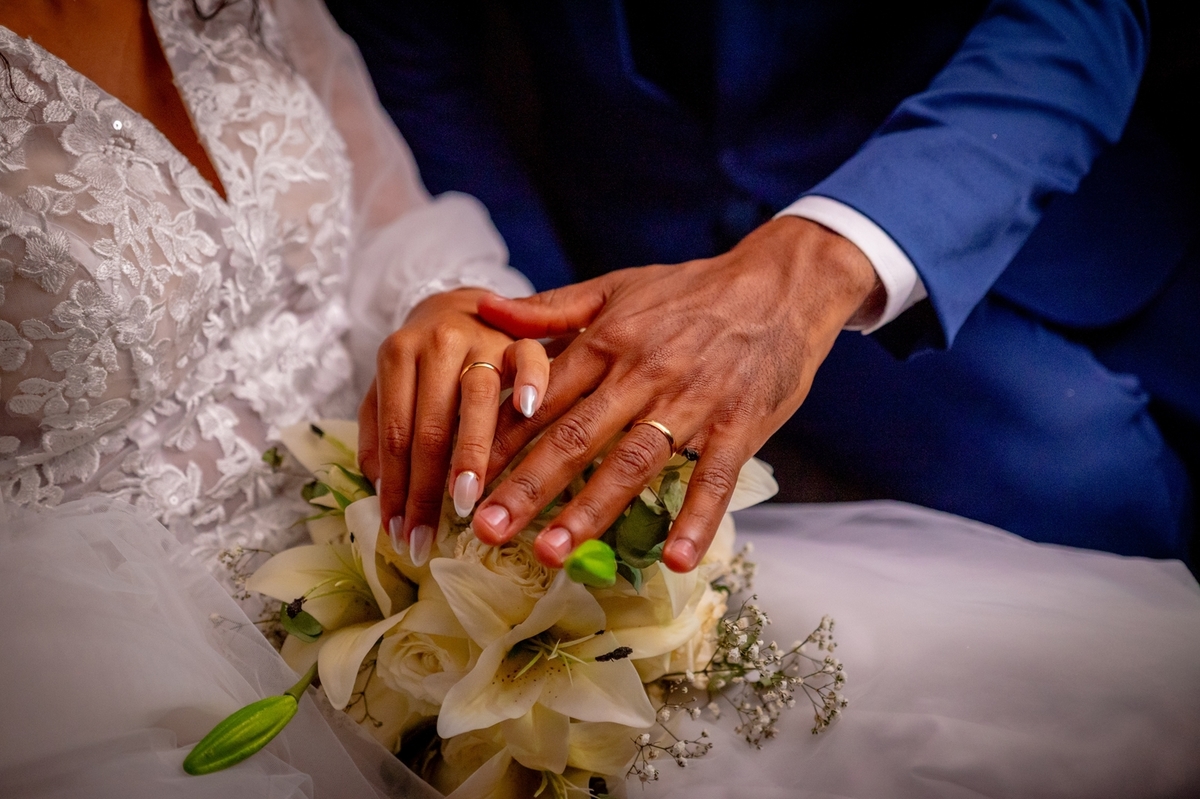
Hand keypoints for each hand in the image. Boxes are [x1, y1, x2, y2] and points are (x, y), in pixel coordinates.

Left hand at [357, 288, 548, 565]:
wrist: (462, 303)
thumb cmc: (424, 361)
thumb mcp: (389, 386)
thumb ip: (379, 431)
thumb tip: (380, 488)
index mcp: (398, 354)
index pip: (396, 434)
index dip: (396, 488)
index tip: (397, 533)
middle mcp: (438, 343)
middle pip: (432, 426)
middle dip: (427, 490)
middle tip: (426, 538)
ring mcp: (484, 338)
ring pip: (477, 398)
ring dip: (472, 455)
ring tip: (466, 503)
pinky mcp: (523, 337)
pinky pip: (531, 359)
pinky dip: (531, 383)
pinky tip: (530, 413)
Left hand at [470, 217, 883, 571]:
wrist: (779, 284)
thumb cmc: (691, 290)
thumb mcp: (617, 286)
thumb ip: (552, 308)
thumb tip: (484, 311)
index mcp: (607, 341)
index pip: (541, 398)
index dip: (499, 440)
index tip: (461, 478)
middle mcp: (642, 374)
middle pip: (576, 437)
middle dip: (527, 487)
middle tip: (486, 531)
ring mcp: (693, 402)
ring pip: (633, 462)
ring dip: (591, 511)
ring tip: (552, 553)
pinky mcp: (739, 425)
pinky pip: (715, 478)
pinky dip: (697, 519)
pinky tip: (675, 560)